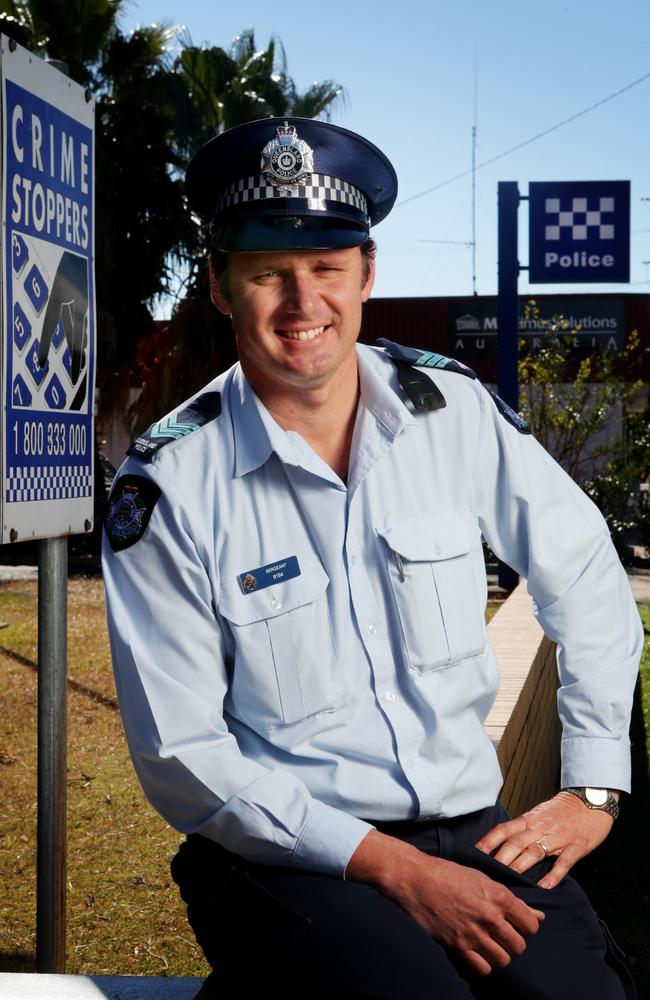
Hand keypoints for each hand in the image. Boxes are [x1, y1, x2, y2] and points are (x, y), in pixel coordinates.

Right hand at [346, 831, 544, 976]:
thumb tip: (538, 915)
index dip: (526, 927)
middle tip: (501, 934)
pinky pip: (482, 969)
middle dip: (512, 942)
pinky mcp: (456, 946)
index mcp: (499, 896)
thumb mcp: (483, 880)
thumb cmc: (449, 874)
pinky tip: (476, 952)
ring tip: (488, 943)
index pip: (531, 926)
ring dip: (498, 954)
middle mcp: (489, 917)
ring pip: (503, 960)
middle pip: (518, 947)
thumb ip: (512, 901)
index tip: (516, 924)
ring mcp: (473, 934)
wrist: (416, 879)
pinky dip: (482, 964)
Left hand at [474, 791, 615, 888]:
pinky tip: (543, 887)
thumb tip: (503, 844)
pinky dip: (552, 876)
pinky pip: (562, 863)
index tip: (474, 854)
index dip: (488, 842)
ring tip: (509, 882)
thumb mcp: (539, 814)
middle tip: (486, 874)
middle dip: (499, 859)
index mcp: (529, 819)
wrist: (592, 800)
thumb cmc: (563, 810)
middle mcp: (540, 828)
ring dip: (520, 867)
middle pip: (515, 843)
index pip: (503, 830)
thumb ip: (524, 828)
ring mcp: (558, 838)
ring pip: (534, 853)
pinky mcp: (575, 847)